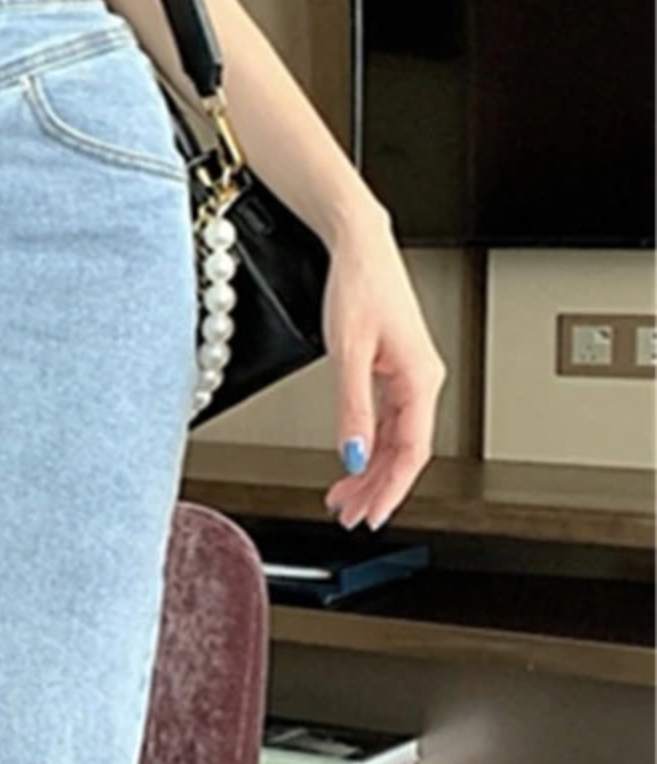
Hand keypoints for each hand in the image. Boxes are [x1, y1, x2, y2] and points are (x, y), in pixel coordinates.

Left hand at [321, 212, 445, 530]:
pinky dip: (367, 445)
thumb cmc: (359, 286)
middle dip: (376, 488)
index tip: (372, 516)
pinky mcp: (392, 370)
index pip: (411, 452)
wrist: (359, 247)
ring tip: (343, 498)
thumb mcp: (347, 353)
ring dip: (369, 471)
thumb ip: (351, 409)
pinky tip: (351, 462)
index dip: (391, 489)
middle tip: (349, 516)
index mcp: (420, 379)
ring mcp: (408, 376)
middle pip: (404, 452)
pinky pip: (386, 421)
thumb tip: (351, 454)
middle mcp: (421, 381)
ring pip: (394, 439)